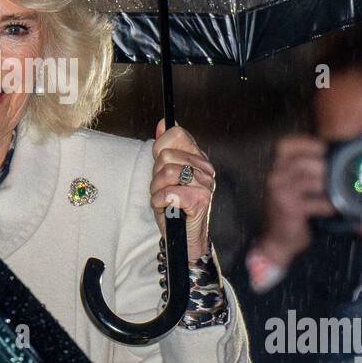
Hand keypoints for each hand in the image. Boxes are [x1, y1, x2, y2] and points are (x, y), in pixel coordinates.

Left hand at [151, 120, 215, 262]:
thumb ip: (165, 148)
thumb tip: (163, 123)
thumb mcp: (165, 175)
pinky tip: (168, 208)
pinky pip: (168, 192)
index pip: (176, 134)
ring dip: (157, 190)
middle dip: (156, 175)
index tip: (160, 164)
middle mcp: (205, 169)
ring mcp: (205, 184)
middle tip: (163, 189)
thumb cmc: (174, 208)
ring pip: (165, 172)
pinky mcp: (201, 200)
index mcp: (198, 159)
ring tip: (165, 200)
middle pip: (165, 155)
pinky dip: (159, 202)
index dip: (160, 147)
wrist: (184, 239)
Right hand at [259, 134, 335, 270]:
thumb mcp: (291, 186)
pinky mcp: (290, 208)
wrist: (278, 240)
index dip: (306, 143)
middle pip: (303, 162)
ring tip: (340, 192)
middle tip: (339, 175)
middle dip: (324, 168)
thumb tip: (334, 156)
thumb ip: (305, 171)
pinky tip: (333, 209)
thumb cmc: (290, 210)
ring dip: (329, 188)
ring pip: (312, 182)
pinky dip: (328, 206)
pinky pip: (316, 203)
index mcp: (274, 168)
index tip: (324, 149)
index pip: (285, 145)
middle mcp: (274, 177)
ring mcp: (280, 193)